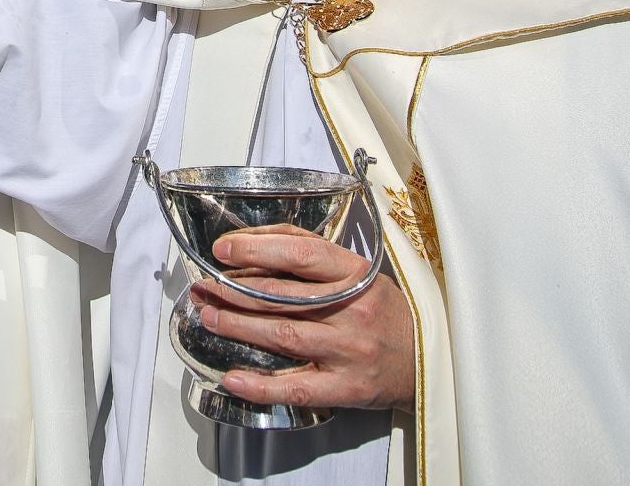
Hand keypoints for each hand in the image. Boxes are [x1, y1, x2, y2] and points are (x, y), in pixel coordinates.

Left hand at [191, 224, 414, 410]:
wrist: (427, 360)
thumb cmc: (382, 310)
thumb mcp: (358, 272)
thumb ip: (312, 254)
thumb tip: (256, 242)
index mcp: (355, 274)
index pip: (301, 255)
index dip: (257, 250)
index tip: (223, 249)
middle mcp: (352, 311)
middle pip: (282, 296)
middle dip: (234, 290)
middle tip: (203, 287)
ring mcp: (349, 351)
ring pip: (283, 336)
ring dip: (239, 326)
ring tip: (209, 317)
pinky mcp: (346, 388)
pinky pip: (296, 387)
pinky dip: (261, 385)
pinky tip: (232, 377)